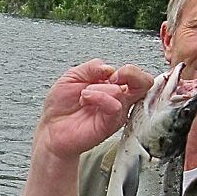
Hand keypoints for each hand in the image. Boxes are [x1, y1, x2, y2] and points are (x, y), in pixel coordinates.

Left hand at [35, 59, 151, 159]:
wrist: (51, 128)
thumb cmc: (61, 106)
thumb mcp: (73, 76)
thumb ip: (92, 67)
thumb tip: (109, 67)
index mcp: (113, 86)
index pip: (136, 75)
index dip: (128, 69)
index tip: (109, 73)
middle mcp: (118, 99)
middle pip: (145, 83)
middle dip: (130, 73)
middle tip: (111, 78)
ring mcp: (116, 112)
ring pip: (122, 92)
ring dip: (99, 89)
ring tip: (84, 95)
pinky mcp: (110, 125)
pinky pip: (114, 107)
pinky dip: (99, 98)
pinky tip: (86, 99)